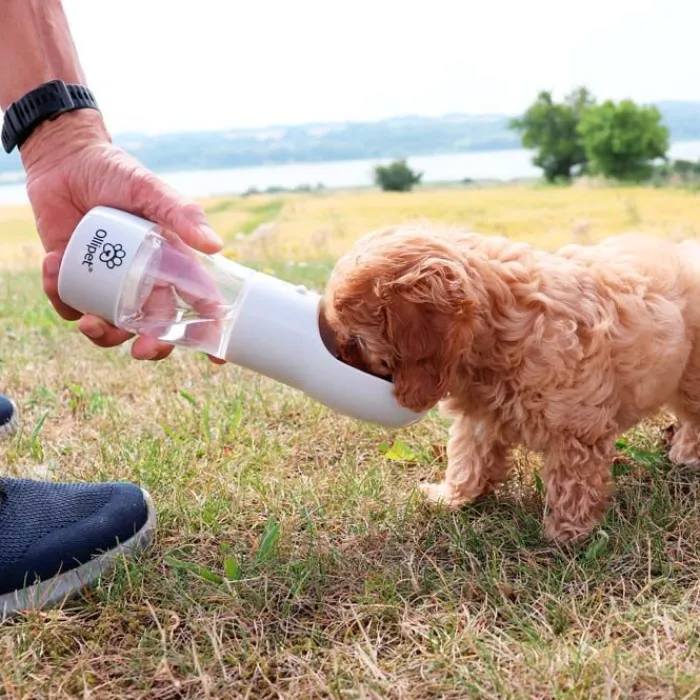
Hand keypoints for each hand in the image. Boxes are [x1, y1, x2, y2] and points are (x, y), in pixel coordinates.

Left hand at [20, 110, 224, 361]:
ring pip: (113, 328)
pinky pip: (71, 306)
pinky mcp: (73, 281)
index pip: (197, 303)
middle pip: (156, 327)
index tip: (216, 360)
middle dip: (153, 346)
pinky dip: (59, 296)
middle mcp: (143, 280)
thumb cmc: (115, 172)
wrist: (64, 160)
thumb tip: (216, 246)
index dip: (208, 332)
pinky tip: (51, 264)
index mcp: (170, 264)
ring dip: (101, 335)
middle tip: (143, 350)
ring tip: (85, 321)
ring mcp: (108, 284)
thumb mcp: (150, 190)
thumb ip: (182, 214)